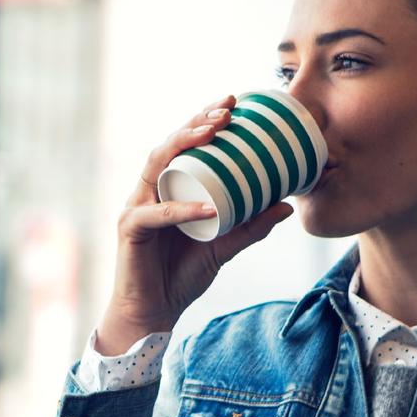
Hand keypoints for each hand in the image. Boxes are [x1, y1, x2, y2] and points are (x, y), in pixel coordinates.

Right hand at [95, 95, 293, 354]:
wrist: (155, 312)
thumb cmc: (183, 275)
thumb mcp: (226, 246)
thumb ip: (252, 226)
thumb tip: (286, 206)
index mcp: (169, 188)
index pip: (184, 146)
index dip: (205, 122)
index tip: (234, 104)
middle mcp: (149, 191)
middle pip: (169, 145)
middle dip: (197, 121)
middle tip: (228, 108)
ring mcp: (136, 208)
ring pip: (156, 165)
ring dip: (185, 144)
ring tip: (214, 132)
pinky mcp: (130, 230)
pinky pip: (157, 215)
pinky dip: (184, 209)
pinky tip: (209, 206)